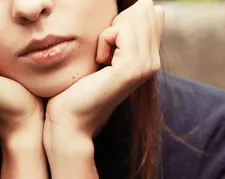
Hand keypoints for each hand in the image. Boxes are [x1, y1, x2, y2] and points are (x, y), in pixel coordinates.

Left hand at [43, 0, 164, 150]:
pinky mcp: (132, 68)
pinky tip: (100, 63)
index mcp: (149, 57)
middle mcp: (153, 62)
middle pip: (145, 10)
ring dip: (109, 31)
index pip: (151, 12)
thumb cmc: (77, 88)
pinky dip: (104, 40)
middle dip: (117, 22)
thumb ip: (121, 32)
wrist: (70, 120)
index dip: (124, 19)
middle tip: (103, 53)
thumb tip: (138, 2)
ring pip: (135, 17)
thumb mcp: (103, 52)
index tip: (108, 47)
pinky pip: (121, 30)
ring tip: (101, 59)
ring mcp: (146, 66)